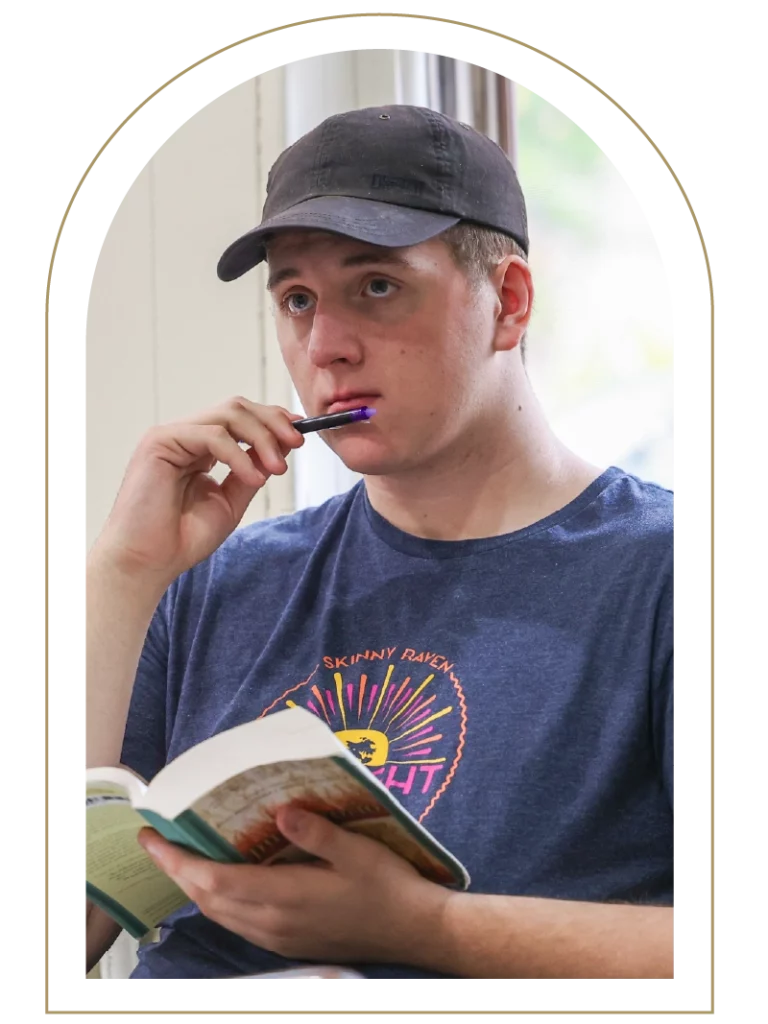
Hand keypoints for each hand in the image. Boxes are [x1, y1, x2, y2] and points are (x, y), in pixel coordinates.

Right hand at [88, 397, 304, 585]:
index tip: (300, 434)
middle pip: (237, 407)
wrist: (148, 562)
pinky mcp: (159, 442)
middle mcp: (185, 436)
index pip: (240, 418)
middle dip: (273, 422)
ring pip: (228, 414)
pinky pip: (211, 435)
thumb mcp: (230, 501)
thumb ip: (251, 471)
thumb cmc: (183, 538)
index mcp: (199, 447)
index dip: (272, 420)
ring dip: (262, 438)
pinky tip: (253, 478)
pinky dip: (238, 455)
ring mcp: (171, 436)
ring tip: (277, 470)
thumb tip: (281, 447)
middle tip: (297, 443)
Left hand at [137, 808, 451, 965]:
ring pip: (219, 915)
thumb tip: (281, 811)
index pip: (216, 882)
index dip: (179, 862)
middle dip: (176, 871)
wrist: (413, 931)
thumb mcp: (358, 850)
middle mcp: (274, 923)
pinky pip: (236, 923)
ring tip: (181, 857)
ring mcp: (278, 937)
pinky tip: (221, 882)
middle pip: (208, 900)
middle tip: (157, 841)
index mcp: (287, 897)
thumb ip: (317, 832)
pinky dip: (216, 901)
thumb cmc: (387, 886)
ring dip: (194, 887)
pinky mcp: (286, 942)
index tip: (154, 838)